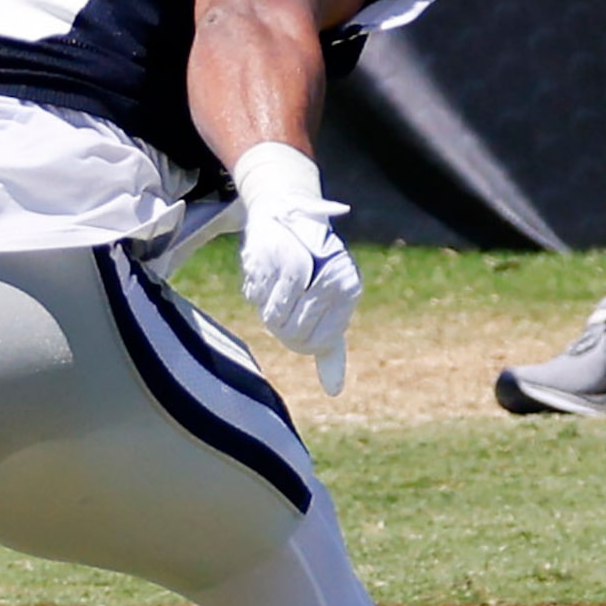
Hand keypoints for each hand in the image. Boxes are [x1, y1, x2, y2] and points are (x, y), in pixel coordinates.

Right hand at [233, 142, 358, 394]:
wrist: (287, 214)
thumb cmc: (306, 266)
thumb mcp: (324, 309)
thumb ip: (330, 349)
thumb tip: (334, 391)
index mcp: (349, 290)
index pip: (318, 341)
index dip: (298, 335)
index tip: (292, 313)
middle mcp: (337, 280)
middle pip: (294, 333)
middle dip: (280, 322)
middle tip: (277, 299)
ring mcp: (315, 271)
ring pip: (276, 317)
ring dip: (266, 305)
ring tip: (272, 284)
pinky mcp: (287, 259)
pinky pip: (262, 296)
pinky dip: (256, 290)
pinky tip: (263, 274)